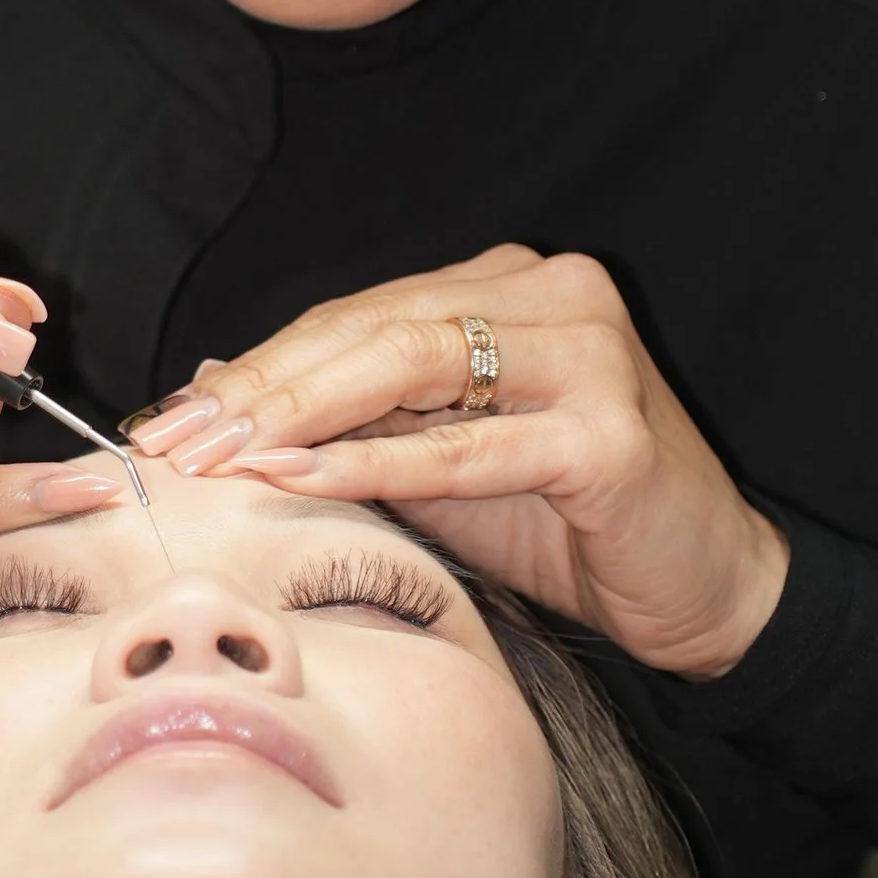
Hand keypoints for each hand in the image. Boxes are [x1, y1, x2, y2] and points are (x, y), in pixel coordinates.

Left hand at [133, 246, 788, 679]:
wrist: (705, 590)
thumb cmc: (568, 528)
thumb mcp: (439, 468)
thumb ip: (348, 425)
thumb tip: (215, 389)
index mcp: (510, 287)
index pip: (358, 315)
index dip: (258, 366)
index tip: (171, 418)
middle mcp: (553, 295)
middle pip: (373, 329)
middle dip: (261, 389)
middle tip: (174, 441)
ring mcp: (589, 354)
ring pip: (412, 365)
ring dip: (300, 414)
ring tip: (217, 457)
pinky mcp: (608, 433)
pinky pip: (468, 444)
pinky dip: (378, 462)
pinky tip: (301, 476)